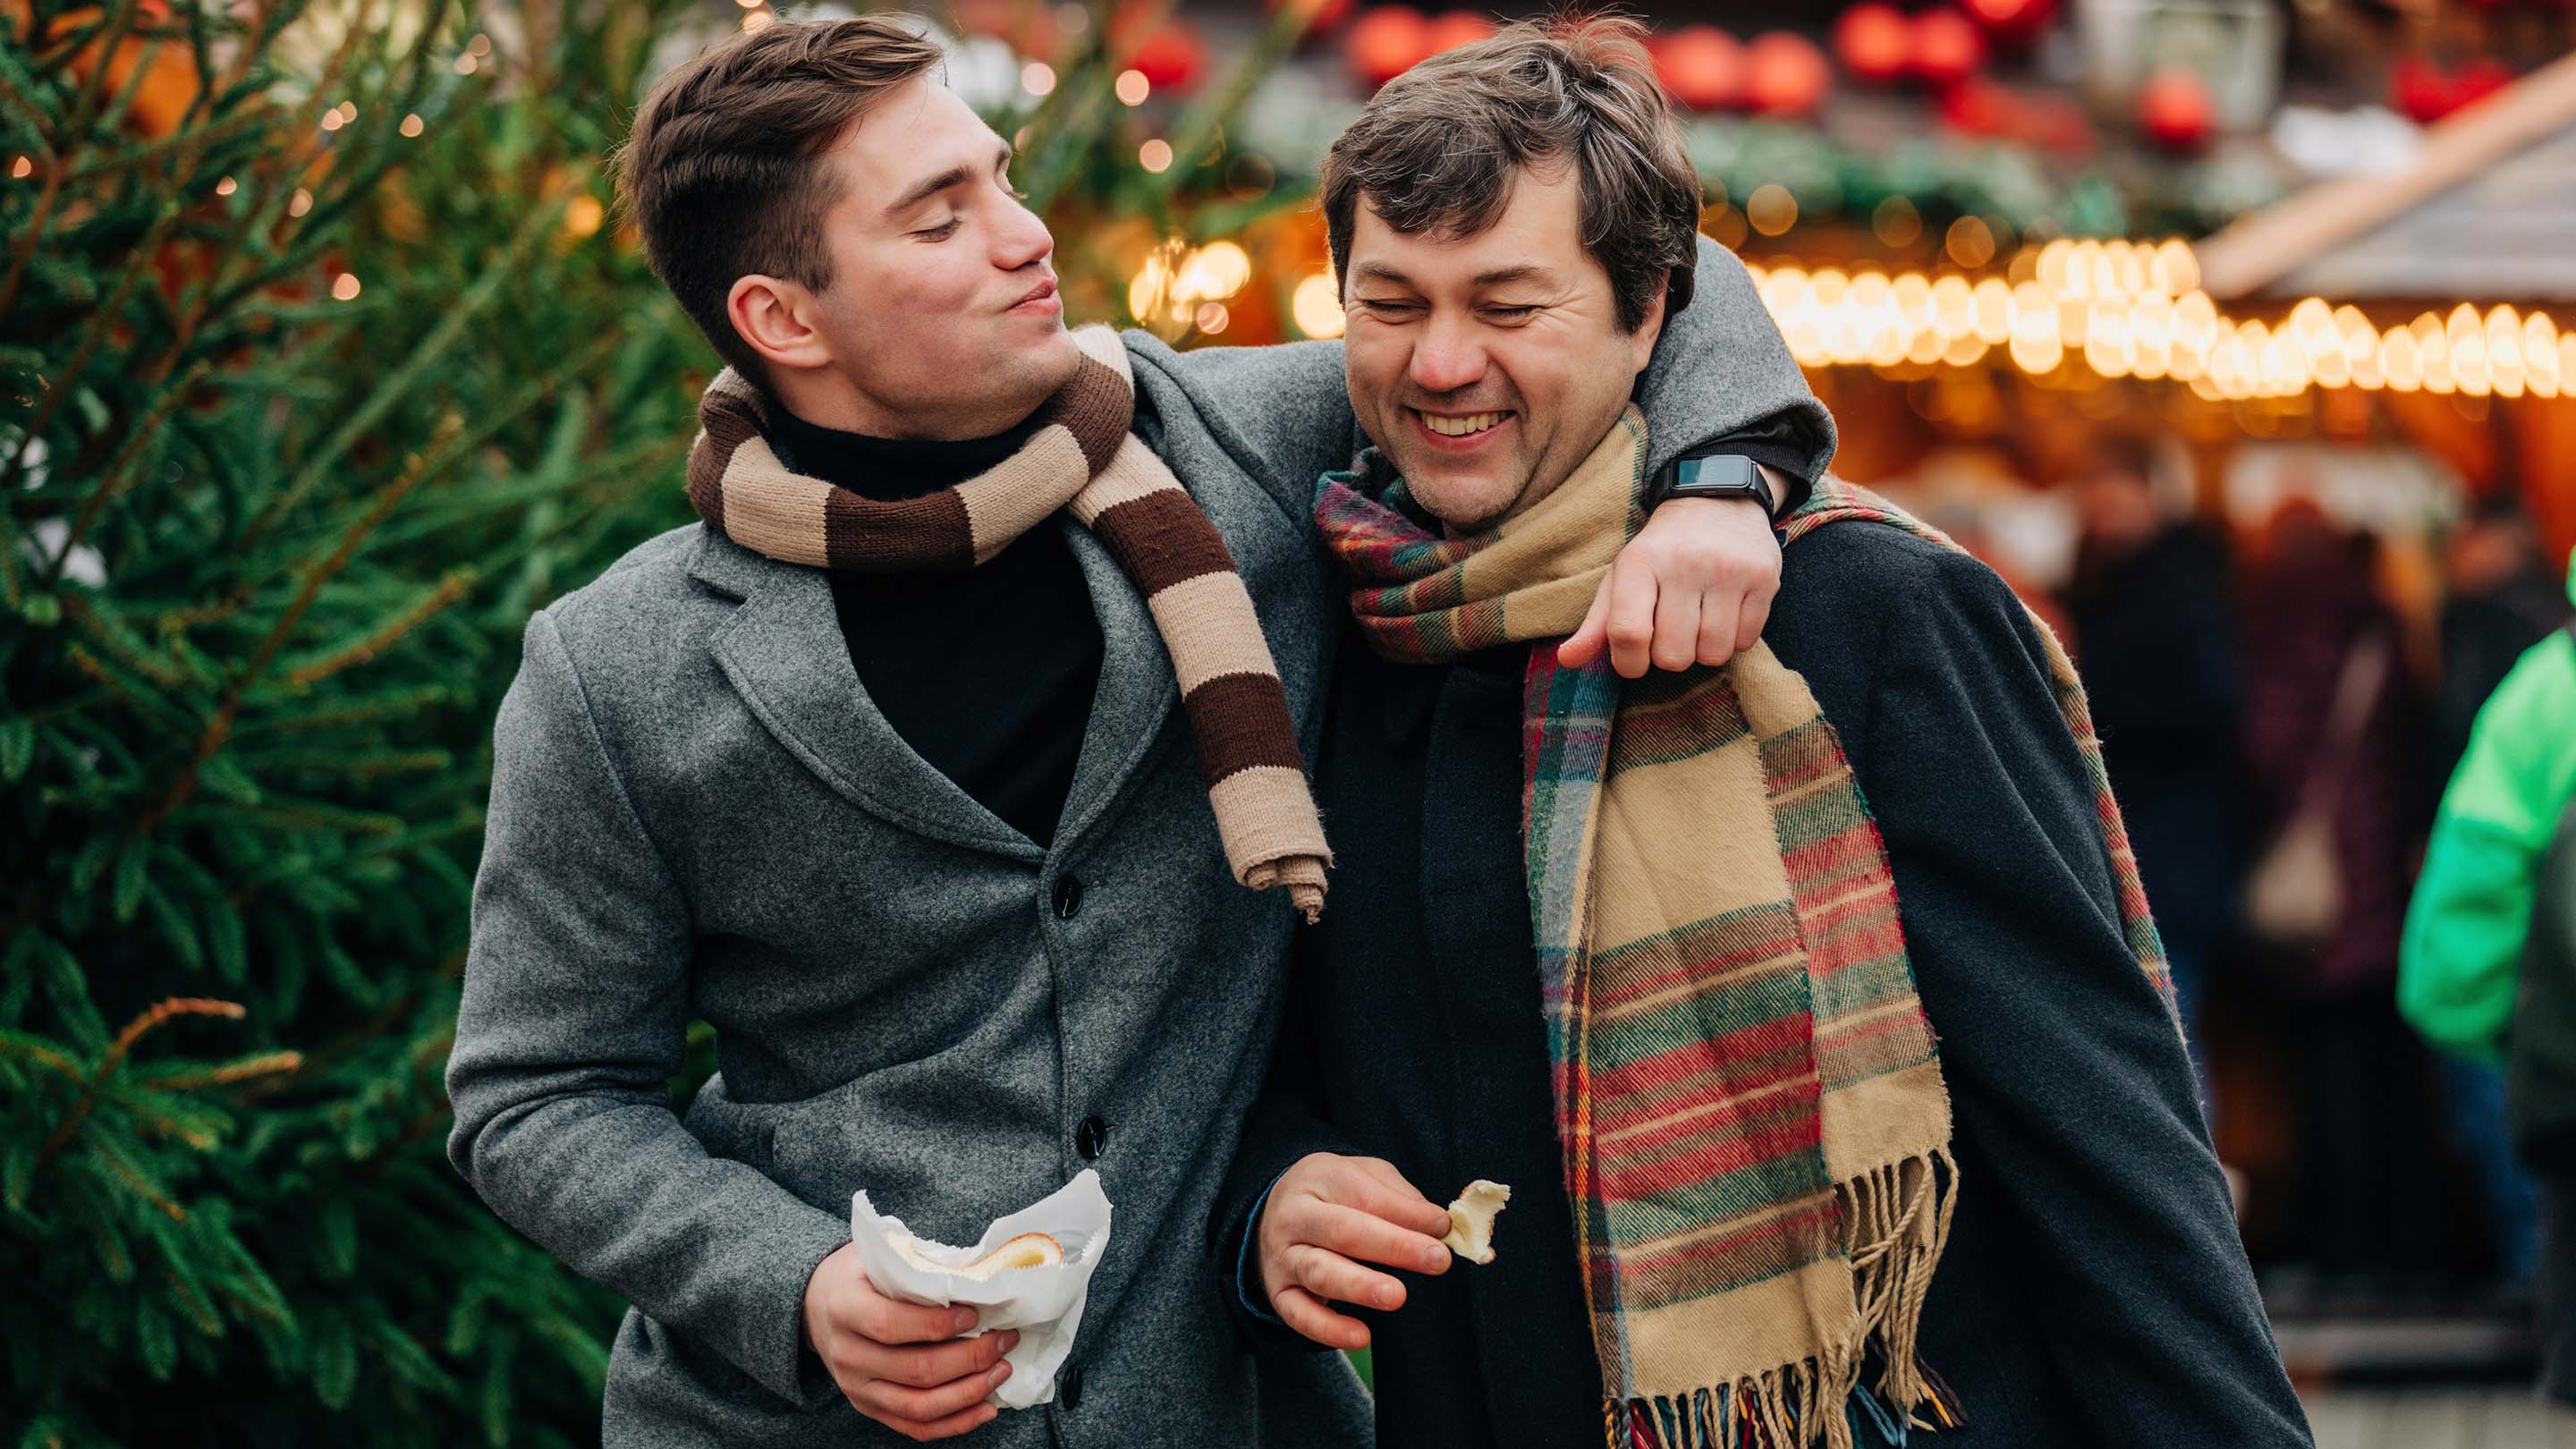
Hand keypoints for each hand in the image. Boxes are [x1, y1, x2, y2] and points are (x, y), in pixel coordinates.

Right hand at [802, 1243, 1018, 1440]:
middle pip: (914, 1370)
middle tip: (1004, 1340)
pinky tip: (986, 1408)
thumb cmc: (857, 1275)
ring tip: (1001, 1371)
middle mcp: (847, 1354)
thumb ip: (916, 1268)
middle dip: (969, 1358)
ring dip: (968, 1393)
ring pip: (918, 1405)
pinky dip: (954, 1423)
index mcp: (845, 1309)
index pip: (891, 1325)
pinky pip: (914, 1426)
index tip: (975, 1314)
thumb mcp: (877, 1257)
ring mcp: (856, 1387)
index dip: (937, 1325)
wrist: (816, 1305)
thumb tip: (977, 1278)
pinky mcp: (869, 1407)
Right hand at [1256, 1153, 1453, 1350]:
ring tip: (1396, 1296)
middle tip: (1436, 1260)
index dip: (1407, 1212)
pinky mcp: (1279, 1293)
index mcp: (1319, 1178)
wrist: (1275, 1211)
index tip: (1443, 1227)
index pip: (1365, 1194)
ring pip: (1320, 1272)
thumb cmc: (1333, 1194)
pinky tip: (1360, 1336)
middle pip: (1344, 1231)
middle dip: (1394, 1246)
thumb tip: (1436, 1225)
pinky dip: (1328, 1329)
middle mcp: (1295, 1217)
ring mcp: (1283, 1256)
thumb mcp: (1364, 1176)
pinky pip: (1300, 1315)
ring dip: (1360, 1286)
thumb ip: (1399, 1197)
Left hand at [1559, 496, 1780, 676]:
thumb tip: (1567, 660)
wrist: (1717, 500)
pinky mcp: (1764, 577)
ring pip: (1712, 654)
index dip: (1628, 663)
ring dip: (1703, 651)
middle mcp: (1685, 564)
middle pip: (1673, 655)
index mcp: (1640, 563)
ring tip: (1699, 623)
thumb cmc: (1661, 550)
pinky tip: (1725, 613)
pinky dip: (1733, 639)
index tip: (1633, 658)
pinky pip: (1745, 641)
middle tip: (1671, 631)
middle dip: (1668, 656)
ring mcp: (1729, 570)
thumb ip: (1597, 623)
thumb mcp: (1623, 576)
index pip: (1629, 634)